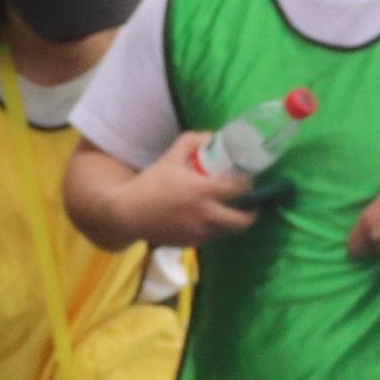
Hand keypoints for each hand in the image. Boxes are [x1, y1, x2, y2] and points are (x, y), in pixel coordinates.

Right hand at [139, 137, 262, 248]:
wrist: (128, 213)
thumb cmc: (151, 183)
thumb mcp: (171, 156)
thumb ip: (192, 141)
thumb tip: (212, 137)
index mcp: (204, 191)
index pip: (240, 189)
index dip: (249, 184)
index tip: (248, 180)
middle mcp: (206, 215)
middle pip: (242, 221)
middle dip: (251, 214)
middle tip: (251, 205)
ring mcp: (199, 232)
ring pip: (228, 232)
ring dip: (233, 223)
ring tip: (231, 212)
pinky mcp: (191, 243)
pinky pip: (210, 237)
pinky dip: (214, 229)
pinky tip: (208, 219)